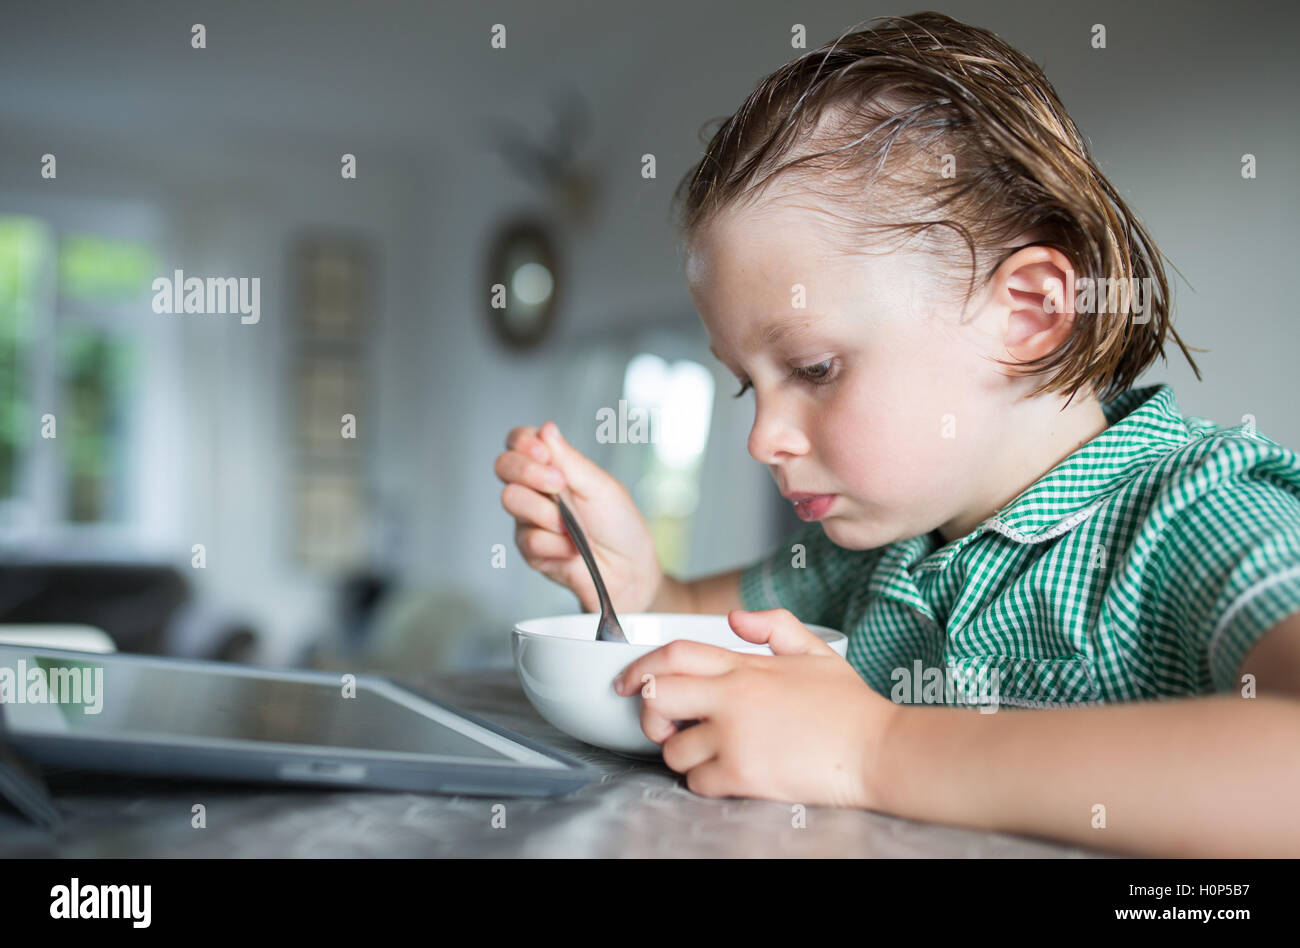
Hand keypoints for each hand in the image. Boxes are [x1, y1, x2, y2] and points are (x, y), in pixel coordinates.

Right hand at [495, 421, 663, 613]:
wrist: (627, 571)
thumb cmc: (619, 526)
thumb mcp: (600, 486)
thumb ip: (569, 460)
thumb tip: (546, 429)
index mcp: (554, 467)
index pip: (520, 442)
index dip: (523, 442)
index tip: (542, 452)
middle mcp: (536, 490)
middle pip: (504, 466)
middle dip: (529, 472)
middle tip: (558, 485)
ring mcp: (529, 519)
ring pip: (512, 499)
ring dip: (547, 513)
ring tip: (572, 527)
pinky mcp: (529, 549)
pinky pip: (527, 538)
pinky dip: (556, 544)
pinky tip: (572, 550)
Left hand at [613, 608, 898, 809]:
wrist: (879, 750)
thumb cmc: (850, 706)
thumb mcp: (816, 650)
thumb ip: (773, 627)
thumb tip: (735, 617)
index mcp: (745, 666)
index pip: (672, 654)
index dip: (638, 666)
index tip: (625, 682)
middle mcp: (732, 698)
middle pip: (654, 697)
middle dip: (648, 715)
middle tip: (665, 726)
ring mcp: (734, 737)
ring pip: (672, 750)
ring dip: (683, 756)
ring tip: (711, 754)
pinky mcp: (743, 774)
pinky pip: (697, 782)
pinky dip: (706, 783)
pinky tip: (730, 775)